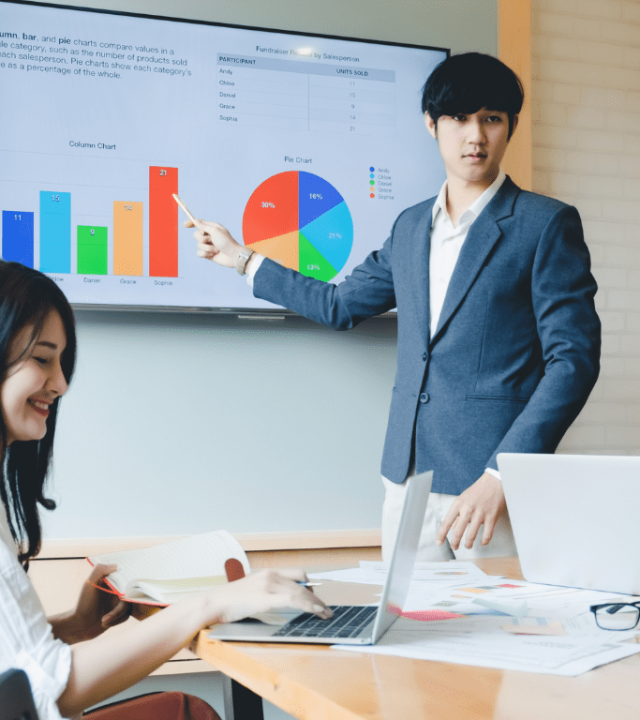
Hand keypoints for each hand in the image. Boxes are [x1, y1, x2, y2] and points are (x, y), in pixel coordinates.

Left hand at [54, 564, 130, 643]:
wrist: (79, 626)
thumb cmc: (83, 604)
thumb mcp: (89, 584)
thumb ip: (99, 570)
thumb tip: (116, 566)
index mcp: (111, 582)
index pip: (127, 578)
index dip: (129, 585)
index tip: (123, 595)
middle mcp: (117, 591)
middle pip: (130, 595)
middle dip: (119, 609)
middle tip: (109, 614)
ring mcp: (118, 603)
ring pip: (129, 607)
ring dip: (116, 615)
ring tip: (103, 620)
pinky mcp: (119, 614)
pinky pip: (126, 616)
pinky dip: (116, 621)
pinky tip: (104, 623)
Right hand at [184, 219, 244, 268]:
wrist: (233, 256)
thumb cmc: (227, 242)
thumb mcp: (215, 231)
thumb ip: (204, 226)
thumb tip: (196, 221)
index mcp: (212, 228)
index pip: (199, 223)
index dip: (191, 223)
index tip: (185, 225)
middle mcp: (210, 236)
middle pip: (196, 234)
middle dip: (202, 238)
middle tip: (211, 240)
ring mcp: (208, 245)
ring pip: (198, 245)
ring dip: (207, 248)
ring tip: (216, 249)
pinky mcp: (208, 254)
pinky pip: (199, 253)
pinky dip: (205, 254)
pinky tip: (213, 255)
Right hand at [206, 568, 331, 624]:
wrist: (213, 602)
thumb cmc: (230, 601)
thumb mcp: (252, 590)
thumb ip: (267, 592)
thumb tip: (284, 601)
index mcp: (267, 573)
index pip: (297, 574)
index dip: (310, 585)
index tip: (317, 597)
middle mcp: (270, 575)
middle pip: (302, 584)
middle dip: (316, 598)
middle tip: (325, 609)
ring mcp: (268, 585)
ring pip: (300, 592)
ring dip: (316, 603)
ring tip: (325, 613)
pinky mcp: (265, 598)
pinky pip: (292, 600)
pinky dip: (307, 605)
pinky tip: (314, 611)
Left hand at [436, 472, 506, 550]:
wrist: (494, 482)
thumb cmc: (477, 490)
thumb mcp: (463, 498)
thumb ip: (458, 513)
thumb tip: (452, 527)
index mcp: (458, 504)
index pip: (447, 522)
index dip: (441, 534)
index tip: (439, 542)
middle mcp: (467, 510)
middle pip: (458, 532)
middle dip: (454, 543)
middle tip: (454, 547)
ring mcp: (480, 514)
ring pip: (471, 536)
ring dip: (468, 544)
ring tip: (468, 546)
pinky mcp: (491, 517)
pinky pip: (487, 534)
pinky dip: (484, 541)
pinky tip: (482, 542)